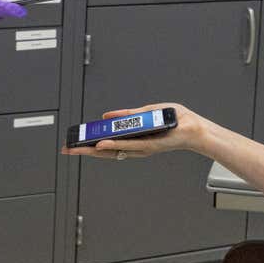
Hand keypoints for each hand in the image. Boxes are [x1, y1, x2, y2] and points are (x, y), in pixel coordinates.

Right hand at [61, 102, 213, 159]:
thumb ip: (128, 115)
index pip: (108, 142)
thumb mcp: (148, 112)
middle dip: (85, 150)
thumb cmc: (177, 121)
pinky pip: (128, 146)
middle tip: (68, 149)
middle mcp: (136, 146)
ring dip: (94, 150)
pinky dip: (114, 145)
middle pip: (106, 150)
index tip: (75, 142)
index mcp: (135, 138)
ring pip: (113, 150)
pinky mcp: (149, 146)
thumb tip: (108, 116)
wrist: (195, 128)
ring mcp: (141, 148)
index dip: (90, 143)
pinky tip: (101, 144)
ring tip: (78, 148)